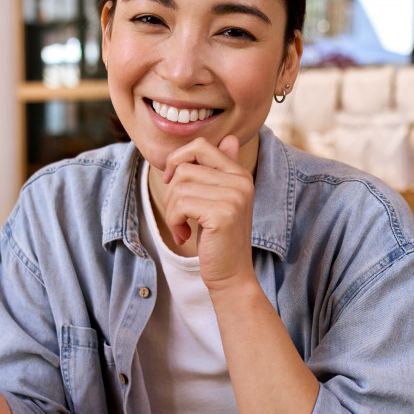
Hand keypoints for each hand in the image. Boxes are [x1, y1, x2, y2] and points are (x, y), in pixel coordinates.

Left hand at [160, 136, 255, 292]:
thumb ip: (221, 170)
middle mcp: (241, 181)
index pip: (201, 146)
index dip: (178, 160)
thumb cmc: (219, 239)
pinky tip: (184, 235)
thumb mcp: (220, 200)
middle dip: (172, 193)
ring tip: (183, 228)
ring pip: (179, 186)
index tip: (172, 182)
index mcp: (240, 174)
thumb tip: (229, 138)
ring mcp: (234, 196)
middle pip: (185, 168)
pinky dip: (174, 222)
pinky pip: (180, 204)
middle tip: (179, 216)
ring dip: (172, 211)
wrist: (232, 275)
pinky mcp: (222, 213)